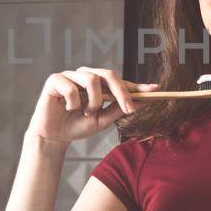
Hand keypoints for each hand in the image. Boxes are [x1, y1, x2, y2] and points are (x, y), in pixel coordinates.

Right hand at [26, 68, 159, 148]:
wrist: (54, 137)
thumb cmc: (78, 126)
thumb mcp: (102, 120)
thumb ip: (118, 109)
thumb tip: (140, 102)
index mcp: (98, 83)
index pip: (121, 81)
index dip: (138, 85)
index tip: (156, 90)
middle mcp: (85, 75)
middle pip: (109, 73)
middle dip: (122, 92)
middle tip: (129, 109)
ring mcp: (70, 75)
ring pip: (92, 79)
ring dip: (94, 101)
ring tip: (87, 113)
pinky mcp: (55, 80)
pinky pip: (71, 87)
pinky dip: (73, 102)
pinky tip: (68, 110)